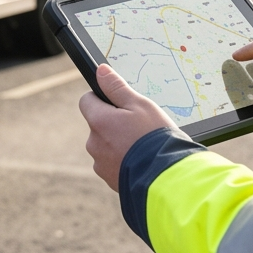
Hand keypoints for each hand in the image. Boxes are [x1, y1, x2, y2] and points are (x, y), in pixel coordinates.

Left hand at [80, 63, 182, 188]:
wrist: (166, 180)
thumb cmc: (154, 138)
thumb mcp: (140, 105)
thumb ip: (117, 87)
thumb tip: (100, 71)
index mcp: (99, 121)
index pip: (86, 101)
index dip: (101, 98)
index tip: (118, 103)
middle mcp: (94, 143)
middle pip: (98, 125)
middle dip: (113, 123)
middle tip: (137, 126)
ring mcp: (101, 165)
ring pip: (105, 146)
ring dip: (118, 143)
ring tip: (141, 146)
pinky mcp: (110, 181)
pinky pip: (113, 164)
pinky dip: (123, 161)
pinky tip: (141, 161)